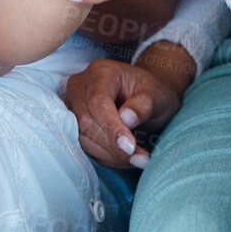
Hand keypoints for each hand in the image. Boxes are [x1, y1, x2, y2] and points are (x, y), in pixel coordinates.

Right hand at [63, 57, 183, 168]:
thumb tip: (126, 119)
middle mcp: (80, 86)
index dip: (112, 127)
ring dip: (111, 155)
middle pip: (86, 121)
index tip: (130, 147)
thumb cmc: (152, 93)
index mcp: (101, 72)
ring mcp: (73, 106)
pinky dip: (107, 158)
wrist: (146, 97)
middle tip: (141, 158)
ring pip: (83, 138)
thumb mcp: (157, 96)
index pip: (97, 101)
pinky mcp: (74, 125)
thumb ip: (143, 105)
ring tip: (138, 159)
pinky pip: (85, 147)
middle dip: (113, 145)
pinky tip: (126, 158)